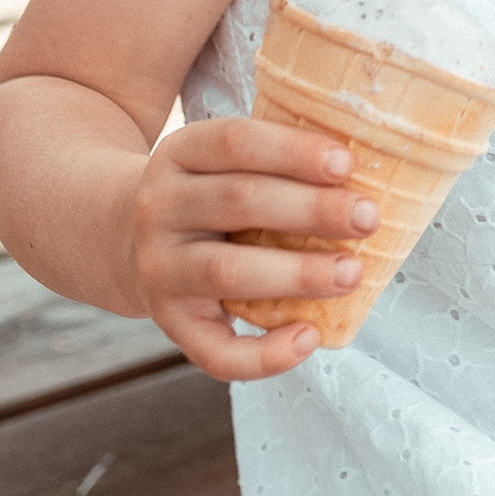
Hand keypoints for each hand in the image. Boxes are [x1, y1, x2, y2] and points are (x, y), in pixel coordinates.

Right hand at [126, 115, 380, 380]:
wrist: (117, 238)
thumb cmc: (205, 193)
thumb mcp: (217, 159)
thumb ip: (273, 158)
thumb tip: (377, 164)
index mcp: (180, 153)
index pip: (235, 142)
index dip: (292, 151)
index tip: (347, 163)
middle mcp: (160, 208)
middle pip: (237, 202)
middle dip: (310, 210)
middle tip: (369, 217)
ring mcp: (159, 268)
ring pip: (227, 272)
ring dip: (297, 273)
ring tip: (352, 272)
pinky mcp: (170, 322)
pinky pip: (214, 351)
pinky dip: (264, 353)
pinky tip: (308, 337)